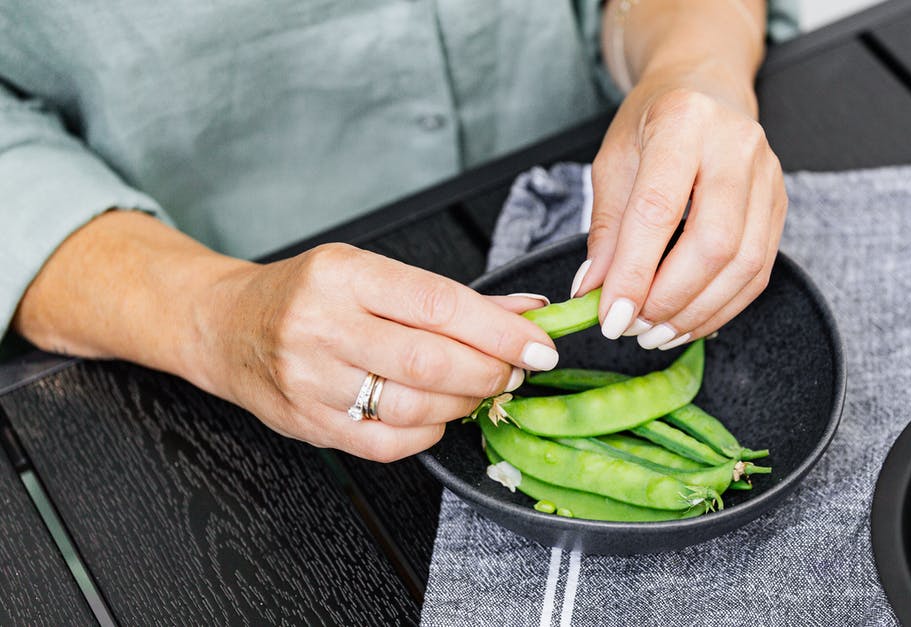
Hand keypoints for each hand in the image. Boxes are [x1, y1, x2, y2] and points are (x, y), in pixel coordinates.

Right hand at [196, 243, 557, 461]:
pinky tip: (437, 414)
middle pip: (431, 361)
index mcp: (344, 275)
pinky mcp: (306, 423)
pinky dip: (428, 432)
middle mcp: (322, 325)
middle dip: (491, 371)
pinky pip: (386, 443)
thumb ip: (450, 297)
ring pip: (413, 405)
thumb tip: (527, 311)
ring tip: (480, 390)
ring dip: (465, 403)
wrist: (226, 326)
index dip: (500, 331)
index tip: (538, 344)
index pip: (439, 305)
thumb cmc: (307, 294)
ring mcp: (309, 379)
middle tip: (515, 371)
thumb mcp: (372, 274)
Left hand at [573, 80, 786, 348]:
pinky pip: (759, 271)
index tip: (610, 315)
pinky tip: (688, 322)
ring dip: (697, 311)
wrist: (706, 87)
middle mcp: (736, 146)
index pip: (659, 210)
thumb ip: (606, 228)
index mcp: (684, 122)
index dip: (633, 271)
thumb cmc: (654, 123)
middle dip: (669, 299)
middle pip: (713, 243)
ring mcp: (768, 176)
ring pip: (744, 264)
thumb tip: (593, 291)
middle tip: (633, 328)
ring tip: (656, 333)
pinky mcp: (780, 205)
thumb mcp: (614, 162)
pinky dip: (722, 307)